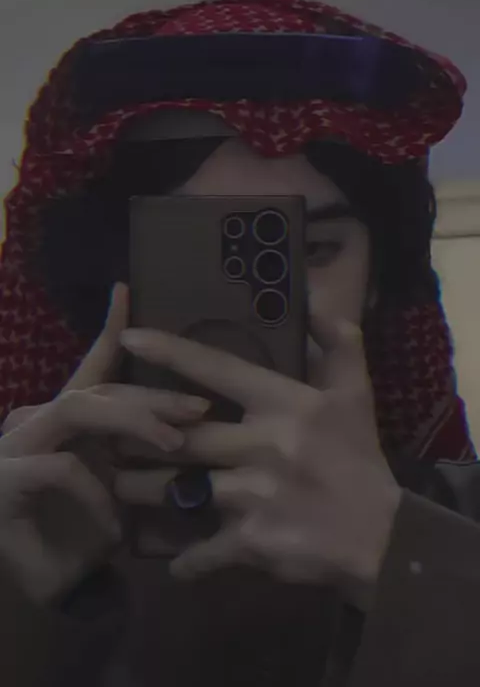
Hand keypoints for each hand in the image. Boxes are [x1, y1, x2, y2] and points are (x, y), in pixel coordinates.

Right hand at [0, 284, 207, 603]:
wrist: (35, 590)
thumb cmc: (77, 539)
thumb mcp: (118, 492)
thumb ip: (138, 456)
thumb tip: (189, 427)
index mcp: (65, 421)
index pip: (91, 368)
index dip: (109, 330)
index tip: (125, 291)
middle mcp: (37, 421)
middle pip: (100, 389)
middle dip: (153, 394)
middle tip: (199, 406)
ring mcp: (16, 444)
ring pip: (80, 408)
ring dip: (132, 422)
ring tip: (173, 443)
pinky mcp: (6, 476)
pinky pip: (62, 467)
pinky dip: (96, 494)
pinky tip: (116, 528)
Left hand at [118, 310, 401, 610]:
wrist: (384, 536)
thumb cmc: (361, 459)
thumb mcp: (356, 395)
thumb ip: (339, 345)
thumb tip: (316, 302)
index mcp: (284, 404)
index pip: (217, 369)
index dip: (171, 352)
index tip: (129, 338)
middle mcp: (262, 444)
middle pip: (180, 436)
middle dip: (136, 435)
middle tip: (104, 432)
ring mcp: (253, 495)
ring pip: (176, 490)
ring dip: (142, 490)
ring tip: (117, 486)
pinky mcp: (251, 541)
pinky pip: (201, 549)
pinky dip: (184, 559)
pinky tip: (172, 563)